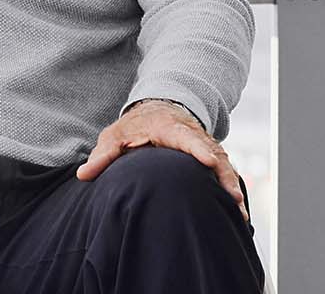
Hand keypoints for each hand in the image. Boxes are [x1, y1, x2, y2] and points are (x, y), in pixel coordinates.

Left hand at [75, 100, 245, 219]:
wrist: (157, 111)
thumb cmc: (133, 128)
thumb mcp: (114, 136)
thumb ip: (103, 155)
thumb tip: (83, 175)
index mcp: (169, 128)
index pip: (186, 137)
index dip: (198, 148)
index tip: (209, 161)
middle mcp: (192, 135)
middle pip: (212, 154)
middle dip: (224, 175)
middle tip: (233, 199)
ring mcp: (204, 145)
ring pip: (223, 164)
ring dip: (232, 186)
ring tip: (240, 212)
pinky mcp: (210, 156)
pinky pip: (224, 171)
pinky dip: (232, 188)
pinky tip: (239, 212)